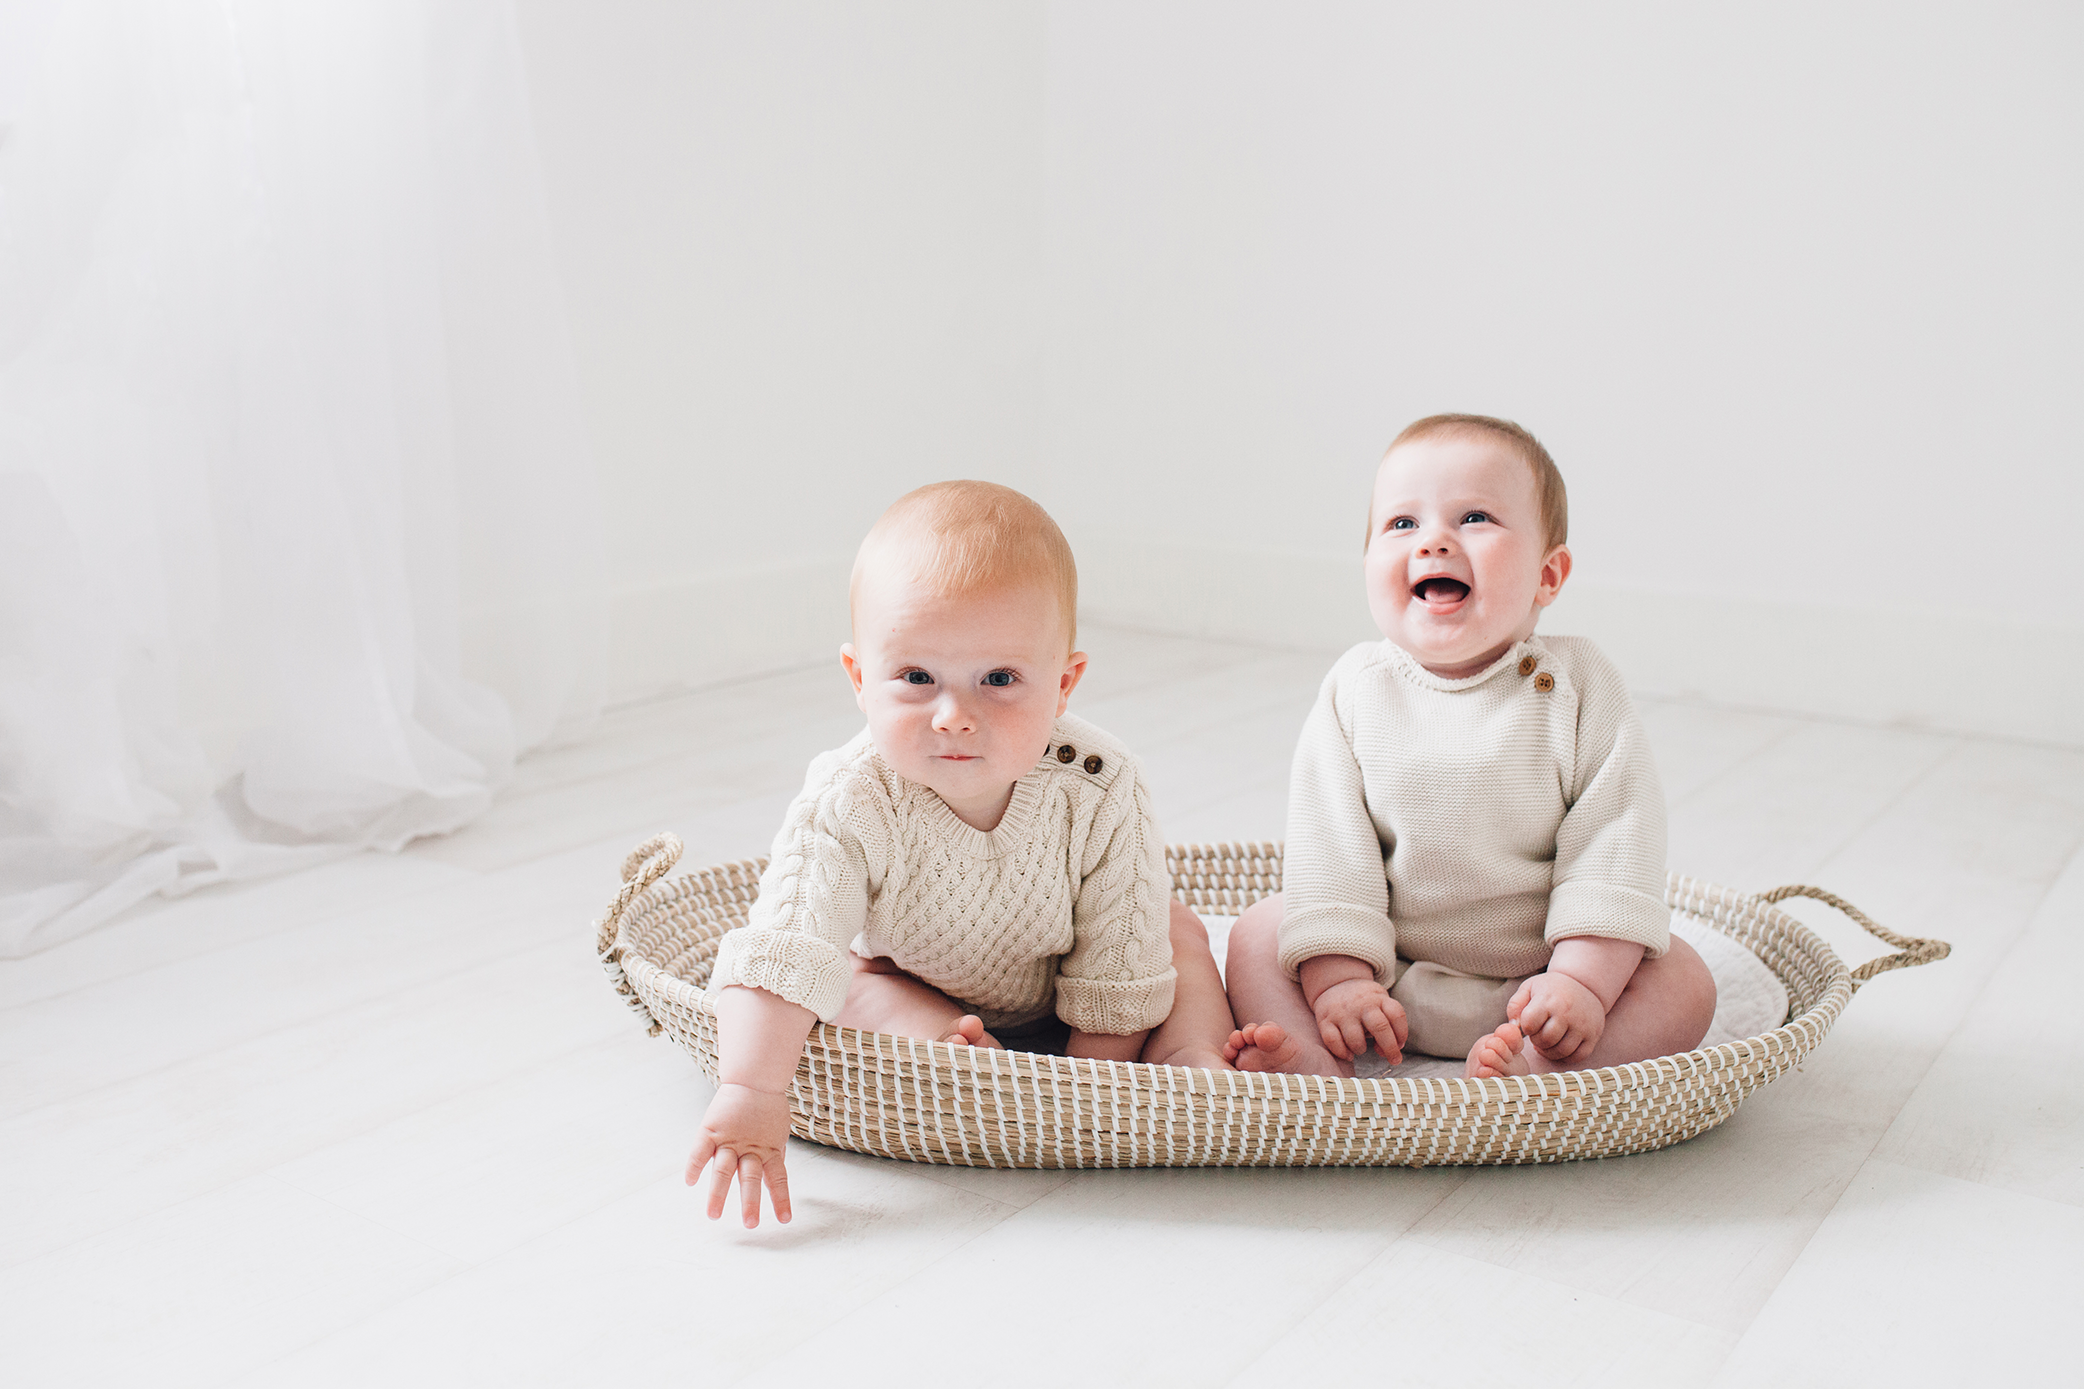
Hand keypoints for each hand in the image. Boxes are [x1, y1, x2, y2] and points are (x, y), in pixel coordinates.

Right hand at [685, 1082, 793, 1227]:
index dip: (781, 1199)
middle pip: (750, 1177)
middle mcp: (749, 1147)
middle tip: (750, 1225)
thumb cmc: (767, 1107)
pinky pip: (700, 1150)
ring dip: (718, 1193)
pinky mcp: (711, 1129)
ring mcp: (729, 1139)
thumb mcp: (777, 1133)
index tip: (785, 1220)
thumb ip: (773, 1155)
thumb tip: (774, 1177)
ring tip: (714, 1215)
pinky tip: (690, 1182)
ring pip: (723, 1169)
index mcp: (770, 1149)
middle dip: (750, 1202)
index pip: (777, 1178)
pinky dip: (694, 1166)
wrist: (754, 1077)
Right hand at [1309, 976, 1407, 1063]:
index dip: (1402, 1033)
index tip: (1400, 1045)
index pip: (1396, 1014)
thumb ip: (1388, 1026)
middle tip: (1394, 1060)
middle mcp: (1361, 1004)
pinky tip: (1348, 1054)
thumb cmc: (1364, 1003)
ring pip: (1355, 1038)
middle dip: (1390, 1048)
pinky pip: (1332, 1041)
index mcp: (1378, 999)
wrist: (1334, 984)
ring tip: (1361, 1049)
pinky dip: (1342, 1052)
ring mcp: (1342, 1012)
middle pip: (1380, 1027)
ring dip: (1361, 1049)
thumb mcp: (1380, 1004)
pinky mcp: (1325, 1020)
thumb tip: (1385, 1052)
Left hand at [1508, 970, 1605, 1064]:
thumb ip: (1515, 1005)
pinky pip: (1577, 1056)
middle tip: (1538, 1034)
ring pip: (1561, 1051)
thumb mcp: (1529, 987)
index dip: (1526, 1027)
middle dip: (1537, 1040)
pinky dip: (1566, 1056)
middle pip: (1545, 1040)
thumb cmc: (1551, 988)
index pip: (1529, 1024)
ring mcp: (1583, 1026)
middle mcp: (1567, 1013)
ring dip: (1549, 1050)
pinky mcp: (1593, 1036)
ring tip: (1547, 1041)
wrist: (1584, 984)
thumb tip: (1513, 1027)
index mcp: (1549, 1000)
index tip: (1529, 1023)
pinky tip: (1560, 1046)